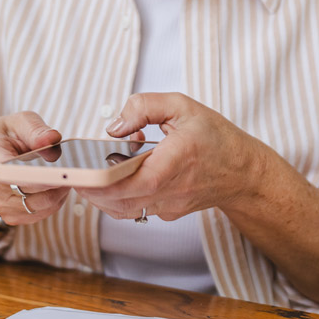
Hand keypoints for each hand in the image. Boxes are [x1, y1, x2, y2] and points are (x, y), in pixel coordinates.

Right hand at [0, 112, 69, 226]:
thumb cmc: (7, 135)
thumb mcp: (19, 122)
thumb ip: (36, 129)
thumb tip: (53, 139)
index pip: (6, 172)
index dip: (33, 175)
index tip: (57, 170)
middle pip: (28, 190)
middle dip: (55, 179)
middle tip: (74, 167)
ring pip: (39, 204)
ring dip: (58, 191)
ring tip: (65, 174)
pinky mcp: (10, 216)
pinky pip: (40, 213)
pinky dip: (54, 201)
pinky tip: (57, 186)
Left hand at [76, 92, 262, 220]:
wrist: (243, 172)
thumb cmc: (215, 137)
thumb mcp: (182, 106)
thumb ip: (144, 107)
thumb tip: (114, 126)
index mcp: (175, 160)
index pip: (128, 181)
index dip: (99, 179)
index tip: (81, 168)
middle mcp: (171, 189)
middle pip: (118, 200)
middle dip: (91, 188)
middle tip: (75, 170)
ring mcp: (169, 206)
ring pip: (123, 209)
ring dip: (102, 195)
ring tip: (92, 172)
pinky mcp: (168, 212)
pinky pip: (136, 209)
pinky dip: (120, 196)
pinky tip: (120, 174)